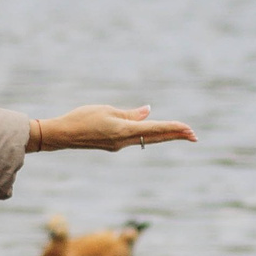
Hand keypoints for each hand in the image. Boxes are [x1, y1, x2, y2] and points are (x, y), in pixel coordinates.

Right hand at [28, 104, 196, 153]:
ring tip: (182, 133)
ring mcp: (119, 145)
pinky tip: (156, 132)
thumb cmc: (81, 118)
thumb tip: (149, 112)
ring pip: (148, 139)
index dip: (173, 128)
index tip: (189, 129)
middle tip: (195, 136)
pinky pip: (137, 139)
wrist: (61, 135)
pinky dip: (150, 135)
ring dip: (165, 135)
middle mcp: (124, 142)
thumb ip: (130, 113)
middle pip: (155, 138)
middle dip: (175, 135)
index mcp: (123, 132)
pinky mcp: (113, 144)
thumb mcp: (107, 110)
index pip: (154, 129)